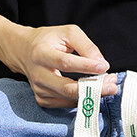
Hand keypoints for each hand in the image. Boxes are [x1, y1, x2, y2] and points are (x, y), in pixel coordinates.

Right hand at [0, 23, 117, 107]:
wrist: (24, 51)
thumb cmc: (49, 40)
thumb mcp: (67, 33)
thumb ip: (86, 45)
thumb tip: (101, 64)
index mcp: (41, 53)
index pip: (65, 63)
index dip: (86, 66)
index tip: (104, 67)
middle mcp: (38, 74)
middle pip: (67, 88)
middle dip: (92, 88)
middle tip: (112, 86)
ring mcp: (39, 90)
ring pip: (68, 98)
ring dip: (90, 95)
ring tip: (107, 86)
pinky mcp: (42, 100)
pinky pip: (65, 104)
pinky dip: (81, 99)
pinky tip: (91, 91)